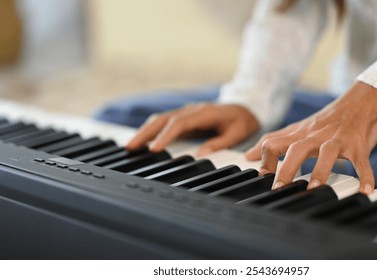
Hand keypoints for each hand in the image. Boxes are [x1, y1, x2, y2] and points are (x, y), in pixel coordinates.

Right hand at [126, 103, 259, 155]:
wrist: (245, 107)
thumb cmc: (241, 121)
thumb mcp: (237, 133)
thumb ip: (219, 143)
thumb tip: (200, 154)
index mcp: (203, 113)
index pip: (179, 124)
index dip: (165, 136)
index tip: (154, 149)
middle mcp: (191, 110)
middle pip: (163, 119)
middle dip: (145, 132)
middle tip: (130, 147)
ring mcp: (187, 113)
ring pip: (160, 119)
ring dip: (145, 131)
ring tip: (130, 146)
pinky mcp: (185, 118)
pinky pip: (165, 122)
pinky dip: (152, 130)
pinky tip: (142, 140)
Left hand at [245, 81, 376, 193]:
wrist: (361, 101)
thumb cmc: (326, 121)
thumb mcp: (297, 130)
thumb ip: (274, 142)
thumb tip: (248, 155)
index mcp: (300, 135)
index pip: (274, 143)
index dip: (265, 160)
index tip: (262, 179)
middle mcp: (316, 136)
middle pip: (297, 148)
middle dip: (287, 168)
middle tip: (280, 188)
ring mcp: (337, 140)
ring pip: (327, 152)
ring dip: (321, 170)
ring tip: (314, 188)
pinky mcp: (358, 145)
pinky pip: (361, 161)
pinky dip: (365, 176)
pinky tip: (365, 191)